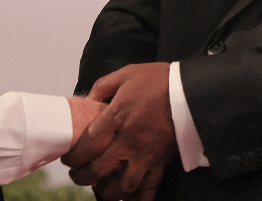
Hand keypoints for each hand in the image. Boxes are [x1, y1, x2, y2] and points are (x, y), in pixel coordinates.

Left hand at [62, 63, 176, 200]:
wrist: (193, 92)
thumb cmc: (161, 81)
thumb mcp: (128, 73)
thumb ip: (104, 86)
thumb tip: (89, 99)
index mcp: (117, 117)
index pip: (87, 146)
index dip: (73, 156)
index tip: (68, 157)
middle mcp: (129, 142)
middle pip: (97, 170)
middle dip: (81, 177)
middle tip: (77, 174)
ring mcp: (145, 156)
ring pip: (121, 188)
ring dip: (105, 192)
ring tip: (99, 187)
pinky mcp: (161, 164)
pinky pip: (148, 190)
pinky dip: (137, 200)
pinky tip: (128, 199)